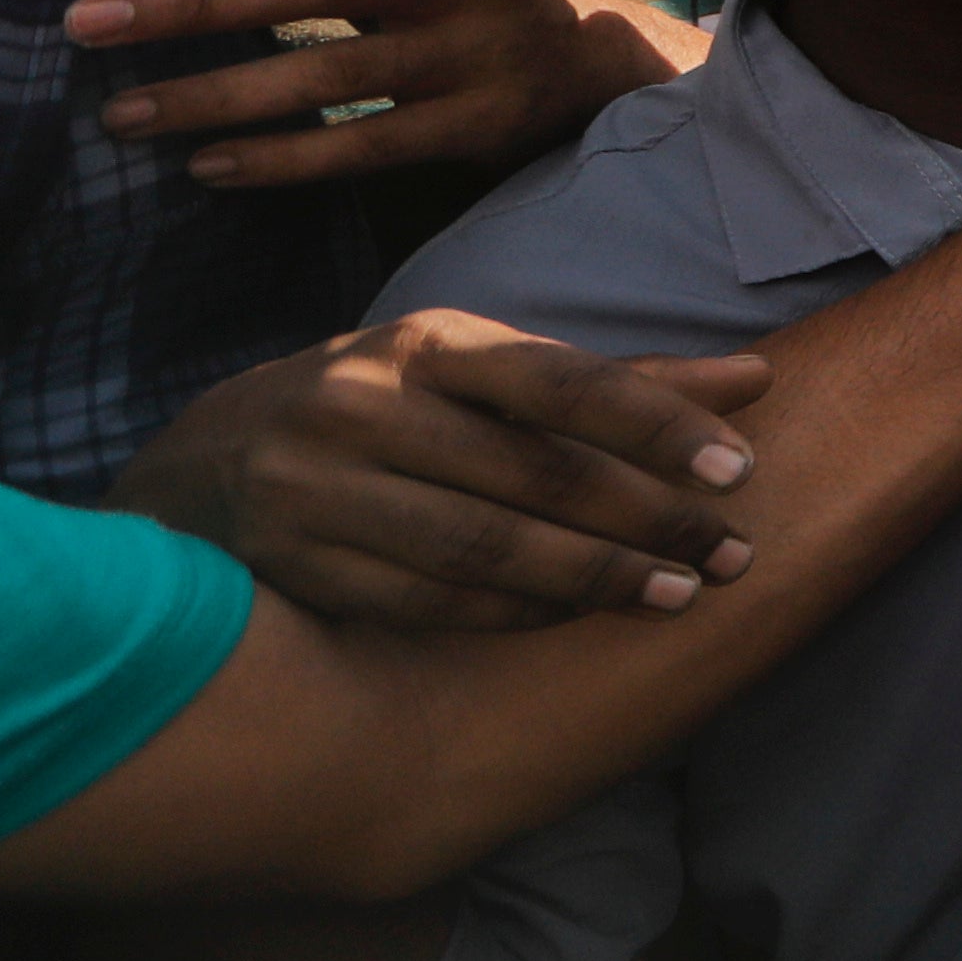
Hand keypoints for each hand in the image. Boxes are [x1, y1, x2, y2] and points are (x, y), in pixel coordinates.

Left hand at [71, 0, 691, 184]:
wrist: (607, 67)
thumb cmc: (473, 2)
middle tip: (90, 23)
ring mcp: (473, 53)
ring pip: (332, 75)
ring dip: (217, 94)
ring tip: (124, 114)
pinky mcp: (481, 125)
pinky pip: (366, 147)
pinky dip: (282, 159)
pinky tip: (208, 166)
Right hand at [117, 315, 774, 626]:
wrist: (201, 461)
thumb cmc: (386, 406)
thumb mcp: (480, 371)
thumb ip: (616, 383)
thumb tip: (759, 377)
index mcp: (425, 343)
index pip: (562, 381)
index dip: (657, 426)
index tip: (740, 470)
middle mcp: (362, 406)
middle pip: (531, 473)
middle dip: (644, 518)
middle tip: (730, 554)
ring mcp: (316, 487)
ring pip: (480, 546)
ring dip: (590, 577)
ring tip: (674, 594)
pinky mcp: (293, 561)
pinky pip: (426, 600)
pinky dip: (512, 612)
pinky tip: (577, 617)